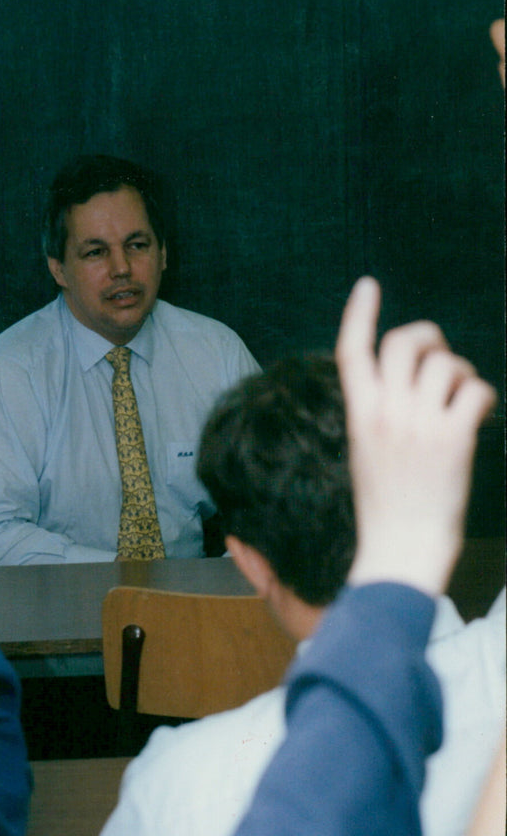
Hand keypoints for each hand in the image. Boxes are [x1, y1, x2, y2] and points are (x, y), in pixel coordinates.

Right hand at [336, 278, 495, 595]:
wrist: (401, 548)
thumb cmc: (386, 508)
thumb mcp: (366, 453)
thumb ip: (379, 415)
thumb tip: (414, 381)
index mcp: (359, 415)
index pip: (352, 352)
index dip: (360, 314)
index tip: (368, 286)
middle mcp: (385, 413)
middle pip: (405, 343)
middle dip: (430, 338)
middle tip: (441, 357)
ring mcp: (418, 423)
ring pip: (446, 364)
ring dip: (461, 374)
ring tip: (461, 398)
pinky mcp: (453, 438)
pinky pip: (476, 391)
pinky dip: (482, 398)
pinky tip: (479, 417)